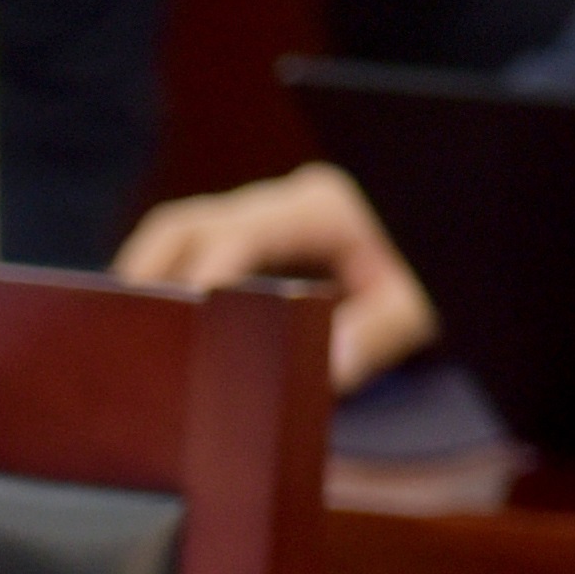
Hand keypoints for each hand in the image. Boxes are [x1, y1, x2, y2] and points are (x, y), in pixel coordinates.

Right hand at [113, 162, 436, 390]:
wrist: (456, 219)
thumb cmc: (440, 262)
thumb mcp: (422, 300)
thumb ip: (377, 333)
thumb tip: (326, 371)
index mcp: (320, 207)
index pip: (240, 236)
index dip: (204, 275)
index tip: (179, 319)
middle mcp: (285, 202)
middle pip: (190, 223)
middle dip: (149, 271)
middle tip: (118, 330)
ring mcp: (270, 215)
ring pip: (185, 231)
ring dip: (151, 275)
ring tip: (123, 334)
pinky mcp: (265, 237)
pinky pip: (203, 249)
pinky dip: (173, 280)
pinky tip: (157, 328)